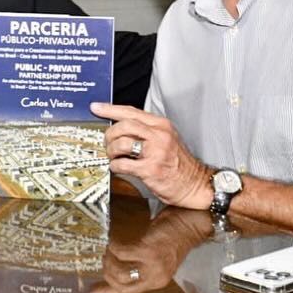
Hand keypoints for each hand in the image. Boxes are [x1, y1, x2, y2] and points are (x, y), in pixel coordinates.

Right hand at [88, 210, 207, 292]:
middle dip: (106, 273)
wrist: (189, 223)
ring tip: (108, 250)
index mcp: (156, 281)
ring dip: (108, 260)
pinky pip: (122, 253)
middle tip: (103, 259)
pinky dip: (113, 246)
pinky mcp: (148, 251)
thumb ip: (138, 264)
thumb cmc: (171, 237)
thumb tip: (118, 265)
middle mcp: (155, 278)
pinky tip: (112, 240)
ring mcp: (152, 266)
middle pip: (120, 285)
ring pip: (119, 272)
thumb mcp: (155, 257)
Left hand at [91, 103, 211, 209]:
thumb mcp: (167, 139)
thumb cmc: (179, 164)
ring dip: (111, 151)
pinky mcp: (150, 169)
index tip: (96, 108)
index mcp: (161, 126)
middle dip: (110, 134)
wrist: (195, 184)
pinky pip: (123, 164)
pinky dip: (115, 166)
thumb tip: (120, 127)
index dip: (110, 109)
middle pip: (124, 125)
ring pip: (122, 143)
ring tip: (113, 156)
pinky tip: (118, 167)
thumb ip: (146, 131)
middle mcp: (159, 136)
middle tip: (107, 142)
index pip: (131, 111)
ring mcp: (155, 152)